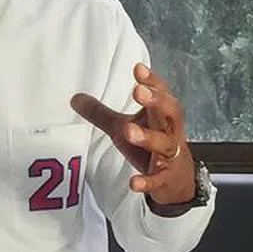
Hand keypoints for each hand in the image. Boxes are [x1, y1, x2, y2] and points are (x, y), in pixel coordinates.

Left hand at [70, 63, 196, 207]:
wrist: (178, 181)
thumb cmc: (150, 147)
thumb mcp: (123, 128)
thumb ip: (101, 113)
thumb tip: (74, 98)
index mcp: (161, 115)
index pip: (161, 93)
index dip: (151, 81)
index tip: (138, 69)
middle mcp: (170, 132)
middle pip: (169, 113)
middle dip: (156, 101)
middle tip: (138, 91)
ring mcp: (170, 156)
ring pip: (164, 144)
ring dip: (148, 137)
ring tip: (128, 130)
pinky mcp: (166, 179)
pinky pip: (158, 179)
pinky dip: (147, 180)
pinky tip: (134, 182)